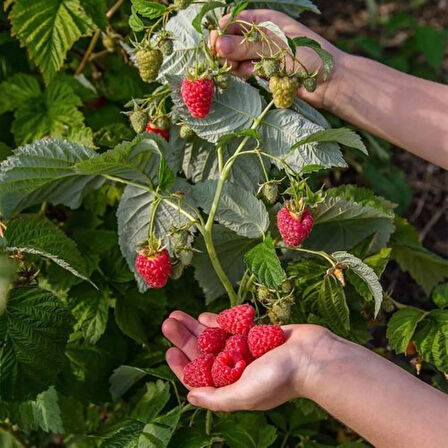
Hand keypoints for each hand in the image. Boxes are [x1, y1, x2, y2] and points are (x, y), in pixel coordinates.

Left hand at [161, 310, 332, 411]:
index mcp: (232, 386)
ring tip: (177, 314)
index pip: (199, 378)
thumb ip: (217, 398)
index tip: (168, 352)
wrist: (313, 356)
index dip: (182, 366)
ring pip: (213, 338)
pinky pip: (231, 328)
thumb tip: (190, 397)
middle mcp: (236, 369)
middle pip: (203, 353)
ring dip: (195, 327)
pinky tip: (204, 317)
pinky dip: (217, 322)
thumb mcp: (244, 394)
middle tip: (167, 323)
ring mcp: (245, 350)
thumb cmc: (281, 378)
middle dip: (184, 339)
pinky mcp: (255, 334)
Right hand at [209, 9, 346, 109]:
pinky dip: (246, 74)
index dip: (222, 33)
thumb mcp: (277, 48)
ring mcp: (263, 53)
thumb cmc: (309, 58)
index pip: (234, 21)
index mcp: (266, 20)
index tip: (214, 47)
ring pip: (237, 57)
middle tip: (230, 64)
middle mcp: (262, 35)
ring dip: (236, 65)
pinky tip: (254, 76)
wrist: (330, 82)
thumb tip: (218, 44)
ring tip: (248, 71)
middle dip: (227, 52)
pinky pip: (246, 70)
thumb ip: (247, 46)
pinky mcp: (265, 71)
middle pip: (232, 40)